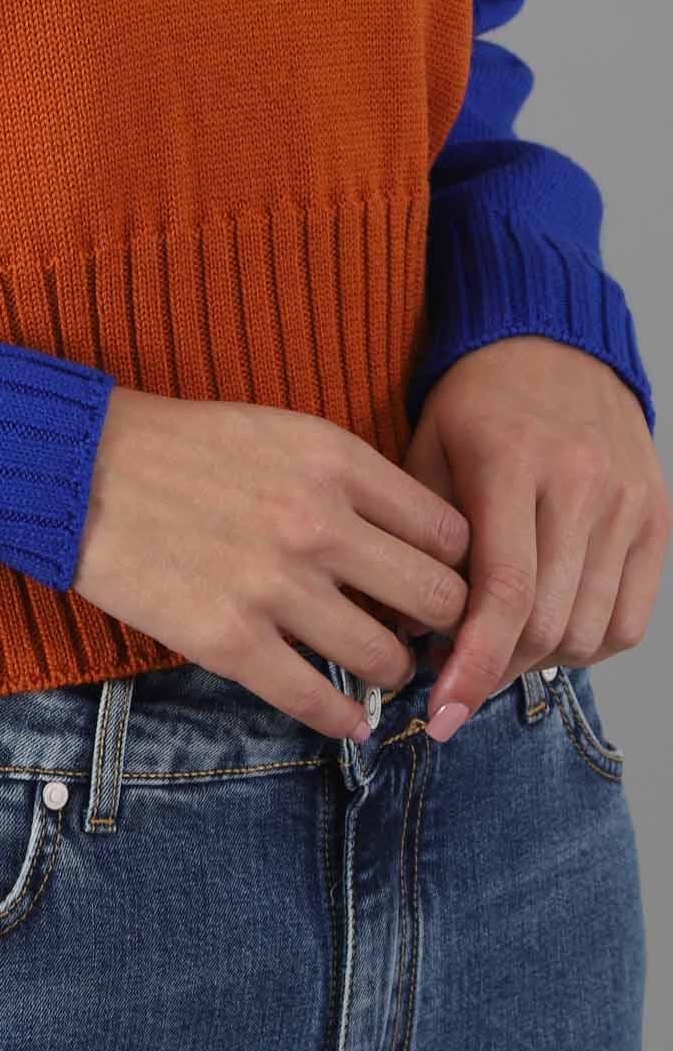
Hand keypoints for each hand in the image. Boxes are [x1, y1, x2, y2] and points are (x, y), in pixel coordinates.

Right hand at [72, 387, 472, 742]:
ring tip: (380, 669)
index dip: (454, 565)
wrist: (79, 467)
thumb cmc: (182, 447)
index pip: (449, 533)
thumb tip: (412, 550)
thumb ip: (350, 481)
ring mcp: (274, 585)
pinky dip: (345, 721)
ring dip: (392, 671)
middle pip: (438, 599)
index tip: (436, 582)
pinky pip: (318, 702)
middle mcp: (316, 523)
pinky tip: (351, 720)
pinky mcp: (229, 640)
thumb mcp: (281, 432)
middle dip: (440, 625)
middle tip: (422, 634)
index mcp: (335, 459)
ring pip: (387, 657)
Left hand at [402, 336, 669, 740]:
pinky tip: (546, 633)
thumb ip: (416, 538)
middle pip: (548, 623)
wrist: (553, 342)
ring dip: (539, 663)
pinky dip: (587, 645)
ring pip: (590, 631)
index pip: (504, 592)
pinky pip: (630, 619)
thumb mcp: (425, 448)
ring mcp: (628, 503)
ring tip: (496, 651)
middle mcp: (581, 485)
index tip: (442, 708)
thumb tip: (404, 633)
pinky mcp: (657, 518)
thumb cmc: (477, 400)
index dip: (472, 663)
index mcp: (512, 463)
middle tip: (454, 683)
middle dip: (496, 671)